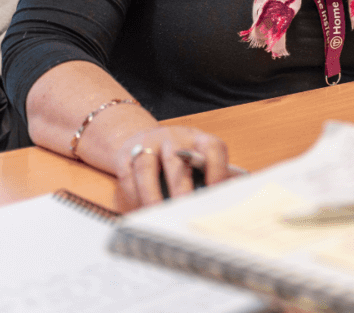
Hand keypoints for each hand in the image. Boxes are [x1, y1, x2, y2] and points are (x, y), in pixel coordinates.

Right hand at [115, 126, 229, 211]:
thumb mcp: (197, 161)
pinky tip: (140, 210)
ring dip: (151, 195)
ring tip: (156, 215)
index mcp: (198, 140)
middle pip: (178, 159)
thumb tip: (227, 203)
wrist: (144, 138)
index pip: (213, 148)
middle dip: (180, 188)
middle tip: (183, 211)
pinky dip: (133, 196)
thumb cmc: (179, 158)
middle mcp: (174, 138)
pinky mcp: (126, 154)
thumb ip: (211, 179)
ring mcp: (148, 144)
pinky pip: (128, 176)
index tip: (216, 194)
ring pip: (147, 167)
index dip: (217, 170)